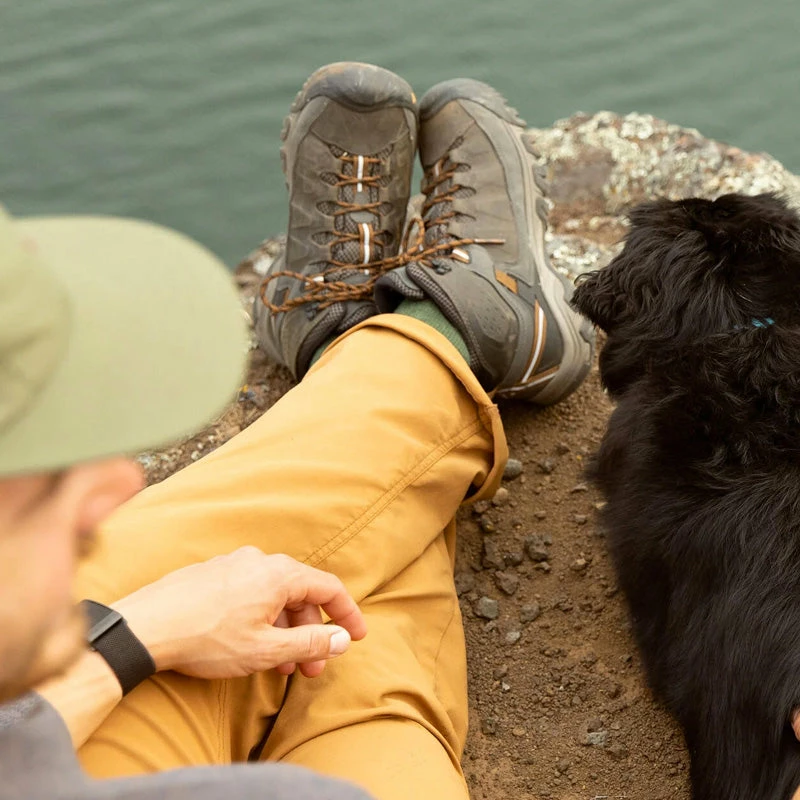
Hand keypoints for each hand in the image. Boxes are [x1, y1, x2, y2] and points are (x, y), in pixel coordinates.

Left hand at [111, 546, 366, 679]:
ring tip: (282, 665)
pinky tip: (254, 646)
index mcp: (279, 574)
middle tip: (313, 667)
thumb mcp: (265, 650)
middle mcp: (259, 561)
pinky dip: (263, 619)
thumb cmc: (206, 638)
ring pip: (275, 595)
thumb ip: (309, 644)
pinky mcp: (213, 574)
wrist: (144, 627)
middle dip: (312, 632)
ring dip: (286, 629)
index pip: (328, 587)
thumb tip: (341, 639)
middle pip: (301, 593)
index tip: (357, 636)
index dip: (347, 613)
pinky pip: (252, 593)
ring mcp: (234, 564)